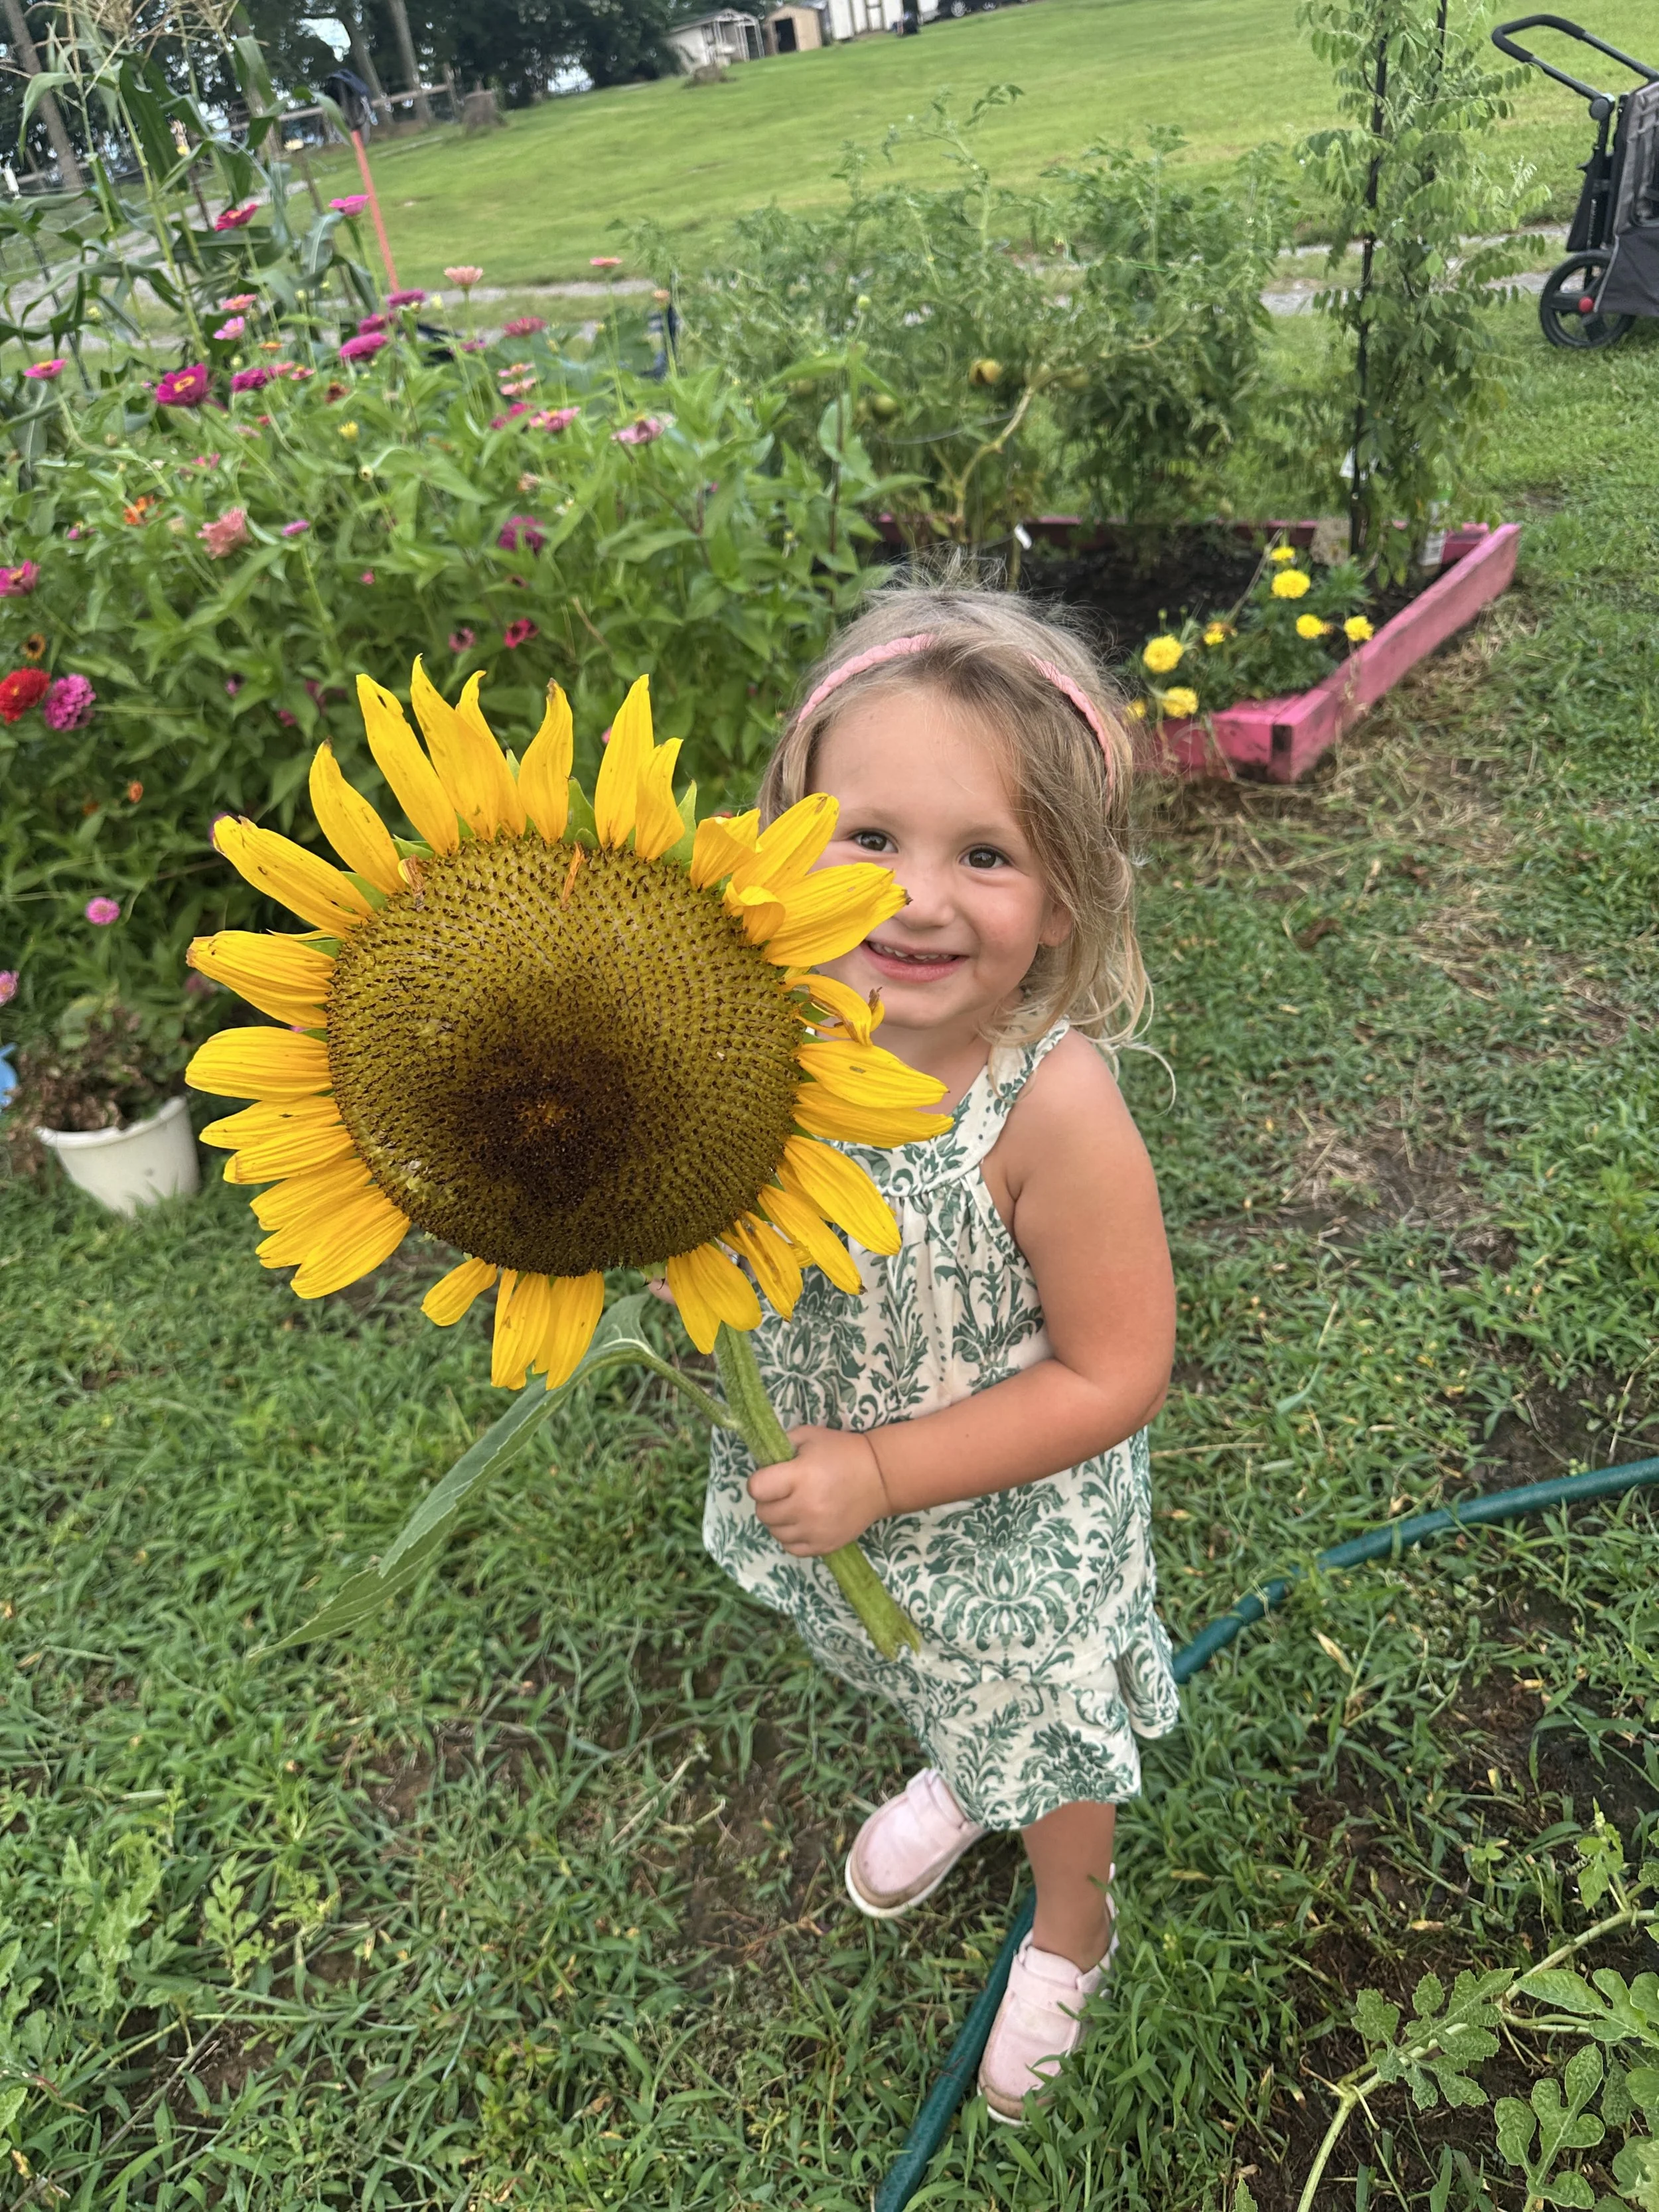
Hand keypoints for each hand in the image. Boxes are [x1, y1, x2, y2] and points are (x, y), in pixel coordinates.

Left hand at [749, 1424, 889, 1555]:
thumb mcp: (809, 1436)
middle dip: (769, 1501)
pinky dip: (792, 1536)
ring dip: (779, 1520)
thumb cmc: (842, 1453)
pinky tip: (802, 1522)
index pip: (756, 1488)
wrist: (880, 1478)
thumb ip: (781, 1446)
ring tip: (794, 1507)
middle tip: (785, 1492)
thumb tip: (761, 1464)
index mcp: (800, 1476)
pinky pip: (791, 1548)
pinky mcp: (825, 1546)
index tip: (772, 1477)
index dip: (760, 1481)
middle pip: (763, 1513)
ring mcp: (816, 1530)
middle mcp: (806, 1507)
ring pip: (775, 1533)